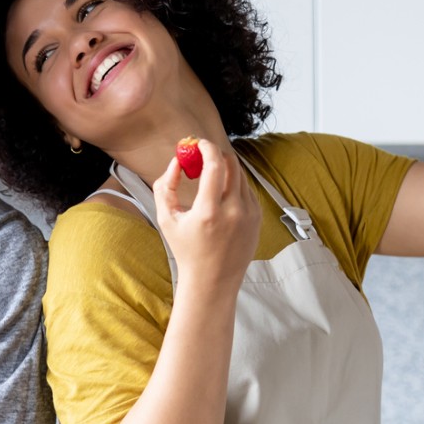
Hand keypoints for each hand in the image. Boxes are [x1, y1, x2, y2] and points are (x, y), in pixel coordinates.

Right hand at [155, 138, 258, 291]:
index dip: (207, 148)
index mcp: (209, 212)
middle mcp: (234, 212)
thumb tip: (177, 161)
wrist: (212, 281)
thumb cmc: (186, 250)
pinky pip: (247, 190)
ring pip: (241, 176)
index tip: (198, 143)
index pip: (215, 165)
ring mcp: (250, 215)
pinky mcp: (258, 218)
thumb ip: (165, 185)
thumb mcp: (166, 218)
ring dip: (224, 170)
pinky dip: (234, 186)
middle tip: (202, 155)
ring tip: (208, 180)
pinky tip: (221, 198)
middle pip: (232, 164)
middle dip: (216, 154)